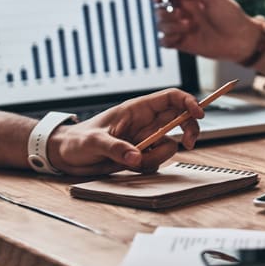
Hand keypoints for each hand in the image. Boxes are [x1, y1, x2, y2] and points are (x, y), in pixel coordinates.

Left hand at [46, 88, 203, 175]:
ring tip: (132, 162)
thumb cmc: (76, 140)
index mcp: (135, 109)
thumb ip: (115, 148)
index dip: (188, 102)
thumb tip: (135, 157)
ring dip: (157, 156)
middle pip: (179, 119)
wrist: (65, 156)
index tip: (199, 114)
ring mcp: (143, 140)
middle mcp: (143, 123)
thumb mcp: (93, 142)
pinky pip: (156, 162)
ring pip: (168, 145)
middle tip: (189, 143)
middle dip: (188, 130)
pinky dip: (147, 167)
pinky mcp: (140, 156)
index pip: (170, 98)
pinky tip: (128, 167)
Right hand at [156, 0, 260, 62]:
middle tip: (181, 15)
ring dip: (171, 26)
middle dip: (166, 13)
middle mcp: (183, 13)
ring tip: (189, 27)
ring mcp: (182, 29)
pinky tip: (180, 38)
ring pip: (160, 26)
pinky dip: (167, 39)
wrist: (240, 40)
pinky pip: (163, 41)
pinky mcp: (182, 44)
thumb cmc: (231, 16)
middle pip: (159, 10)